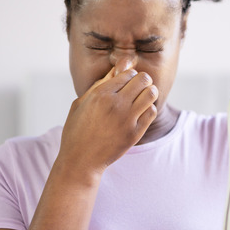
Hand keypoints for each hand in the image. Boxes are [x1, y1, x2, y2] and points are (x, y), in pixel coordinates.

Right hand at [57, 61, 157, 175]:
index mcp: (100, 94)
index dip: (130, 75)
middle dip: (142, 81)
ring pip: (151, 93)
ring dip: (148, 93)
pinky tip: (140, 113)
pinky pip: (152, 111)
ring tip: (141, 99)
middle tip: (137, 89)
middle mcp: (116, 104)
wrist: (80, 160)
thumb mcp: (81, 103)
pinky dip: (148, 109)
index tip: (126, 83)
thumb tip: (117, 69)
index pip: (129, 72)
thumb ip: (99, 84)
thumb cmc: (77, 130)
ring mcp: (127, 119)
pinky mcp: (135, 133)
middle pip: (144, 79)